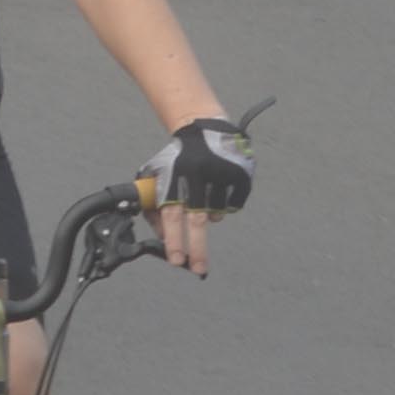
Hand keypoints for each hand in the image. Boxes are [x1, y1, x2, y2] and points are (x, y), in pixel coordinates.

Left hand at [146, 110, 251, 270]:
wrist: (203, 126)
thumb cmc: (177, 158)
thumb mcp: (158, 176)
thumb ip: (155, 207)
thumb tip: (161, 238)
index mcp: (174, 178)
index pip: (172, 215)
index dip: (175, 239)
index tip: (177, 260)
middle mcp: (196, 178)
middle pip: (197, 221)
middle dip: (197, 248)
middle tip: (198, 268)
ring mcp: (219, 176)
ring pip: (216, 214)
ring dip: (210, 214)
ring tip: (204, 193)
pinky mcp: (239, 175)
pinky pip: (233, 205)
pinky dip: (226, 204)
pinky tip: (219, 187)